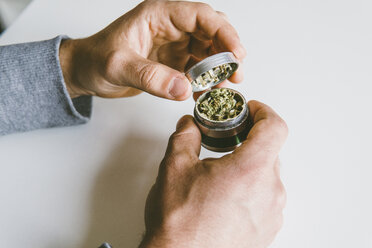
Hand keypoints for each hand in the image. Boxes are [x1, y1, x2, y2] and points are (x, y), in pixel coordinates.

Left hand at [59, 0, 245, 98]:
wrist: (85, 72)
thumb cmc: (95, 59)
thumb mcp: (118, 66)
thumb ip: (150, 77)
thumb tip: (184, 89)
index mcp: (159, 15)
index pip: (200, 16)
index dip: (223, 32)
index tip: (236, 53)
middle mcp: (170, 27)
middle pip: (210, 32)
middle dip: (226, 52)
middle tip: (235, 74)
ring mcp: (173, 45)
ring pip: (207, 51)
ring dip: (218, 69)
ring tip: (222, 88)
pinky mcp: (173, 62)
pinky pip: (197, 69)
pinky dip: (205, 81)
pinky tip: (205, 94)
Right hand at [139, 100, 287, 247]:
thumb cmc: (180, 222)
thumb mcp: (175, 167)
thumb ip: (185, 136)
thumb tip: (189, 125)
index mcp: (250, 169)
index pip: (275, 127)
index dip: (264, 112)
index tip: (251, 110)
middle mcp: (269, 192)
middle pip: (270, 152)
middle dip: (249, 142)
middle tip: (227, 142)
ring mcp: (272, 214)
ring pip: (267, 177)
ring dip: (248, 169)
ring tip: (221, 176)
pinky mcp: (268, 230)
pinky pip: (266, 200)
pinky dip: (251, 191)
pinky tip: (226, 199)